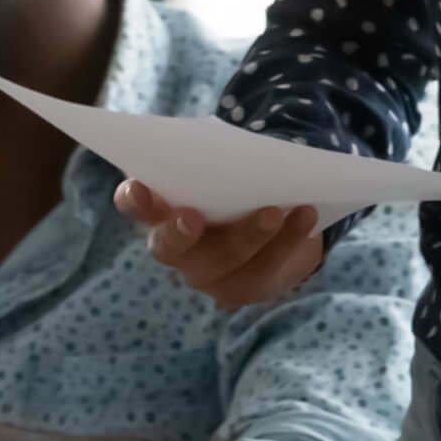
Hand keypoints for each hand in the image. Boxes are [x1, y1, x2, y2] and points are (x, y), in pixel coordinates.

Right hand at [114, 183, 323, 308]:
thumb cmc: (243, 184)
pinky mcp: (245, 289)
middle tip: (192, 218)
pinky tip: (306, 216)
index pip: (135, 205)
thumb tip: (242, 151)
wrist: (280, 224)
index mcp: (162, 210)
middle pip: (168, 248)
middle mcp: (177, 249)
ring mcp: (209, 275)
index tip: (138, 187)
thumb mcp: (231, 168)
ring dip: (249, 235)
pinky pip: (265, 271)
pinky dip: (289, 241)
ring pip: (223, 263)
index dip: (133, 200)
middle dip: (179, 234)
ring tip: (275, 211)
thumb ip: (225, 162)